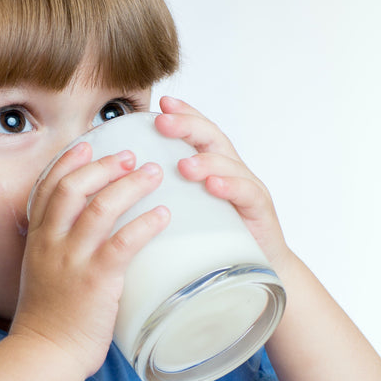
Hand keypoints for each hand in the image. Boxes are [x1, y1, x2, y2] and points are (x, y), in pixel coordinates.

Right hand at [10, 142, 169, 377]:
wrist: (44, 353)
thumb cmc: (49, 319)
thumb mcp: (42, 273)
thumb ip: (59, 249)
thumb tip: (85, 232)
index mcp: (38, 239)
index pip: (47, 187)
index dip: (68, 161)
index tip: (86, 144)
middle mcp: (51, 243)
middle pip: (73, 188)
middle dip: (102, 165)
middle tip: (129, 155)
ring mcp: (72, 260)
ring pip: (100, 208)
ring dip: (130, 185)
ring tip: (154, 173)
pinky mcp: (96, 281)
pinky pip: (123, 243)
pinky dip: (145, 224)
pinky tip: (164, 215)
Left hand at [154, 96, 292, 267]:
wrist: (252, 276)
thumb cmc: (210, 243)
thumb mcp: (183, 211)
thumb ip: (161, 194)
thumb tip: (121, 185)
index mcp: (212, 167)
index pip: (199, 133)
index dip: (184, 115)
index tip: (162, 104)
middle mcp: (231, 172)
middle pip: (212, 139)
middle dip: (188, 126)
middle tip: (163, 121)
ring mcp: (247, 190)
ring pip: (228, 165)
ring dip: (205, 161)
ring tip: (183, 164)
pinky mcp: (259, 213)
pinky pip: (246, 195)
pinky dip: (230, 187)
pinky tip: (213, 186)